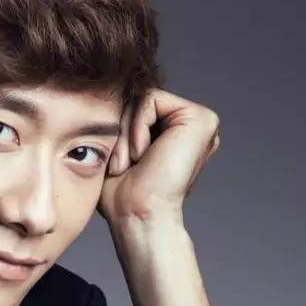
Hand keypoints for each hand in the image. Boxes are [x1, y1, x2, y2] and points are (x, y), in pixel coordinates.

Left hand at [96, 88, 220, 225]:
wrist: (136, 215)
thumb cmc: (120, 193)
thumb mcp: (114, 147)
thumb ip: (118, 119)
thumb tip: (103, 90)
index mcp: (175, 132)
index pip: (132, 105)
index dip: (116, 130)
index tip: (118, 166)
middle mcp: (191, 125)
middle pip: (137, 98)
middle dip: (120, 130)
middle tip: (121, 166)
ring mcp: (200, 121)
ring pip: (141, 98)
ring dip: (125, 133)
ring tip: (129, 163)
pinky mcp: (202, 119)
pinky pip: (149, 99)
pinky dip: (135, 127)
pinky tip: (142, 155)